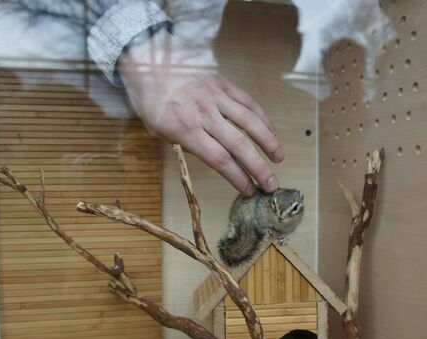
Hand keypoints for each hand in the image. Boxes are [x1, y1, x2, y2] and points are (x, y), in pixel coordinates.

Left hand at [118, 30, 282, 195]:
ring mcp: (216, 97)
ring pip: (250, 122)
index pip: (219, 159)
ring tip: (279, 158)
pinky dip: (263, 118)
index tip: (249, 190)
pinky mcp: (223, 83)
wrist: (147, 60)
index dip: (238, 177)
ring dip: (268, 142)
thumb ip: (184, 144)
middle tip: (271, 184)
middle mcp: (204, 114)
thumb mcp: (158, 129)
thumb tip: (209, 156)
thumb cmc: (150, 99)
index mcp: (185, 130)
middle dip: (259, 168)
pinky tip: (271, 132)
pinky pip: (248, 102)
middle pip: (239, 146)